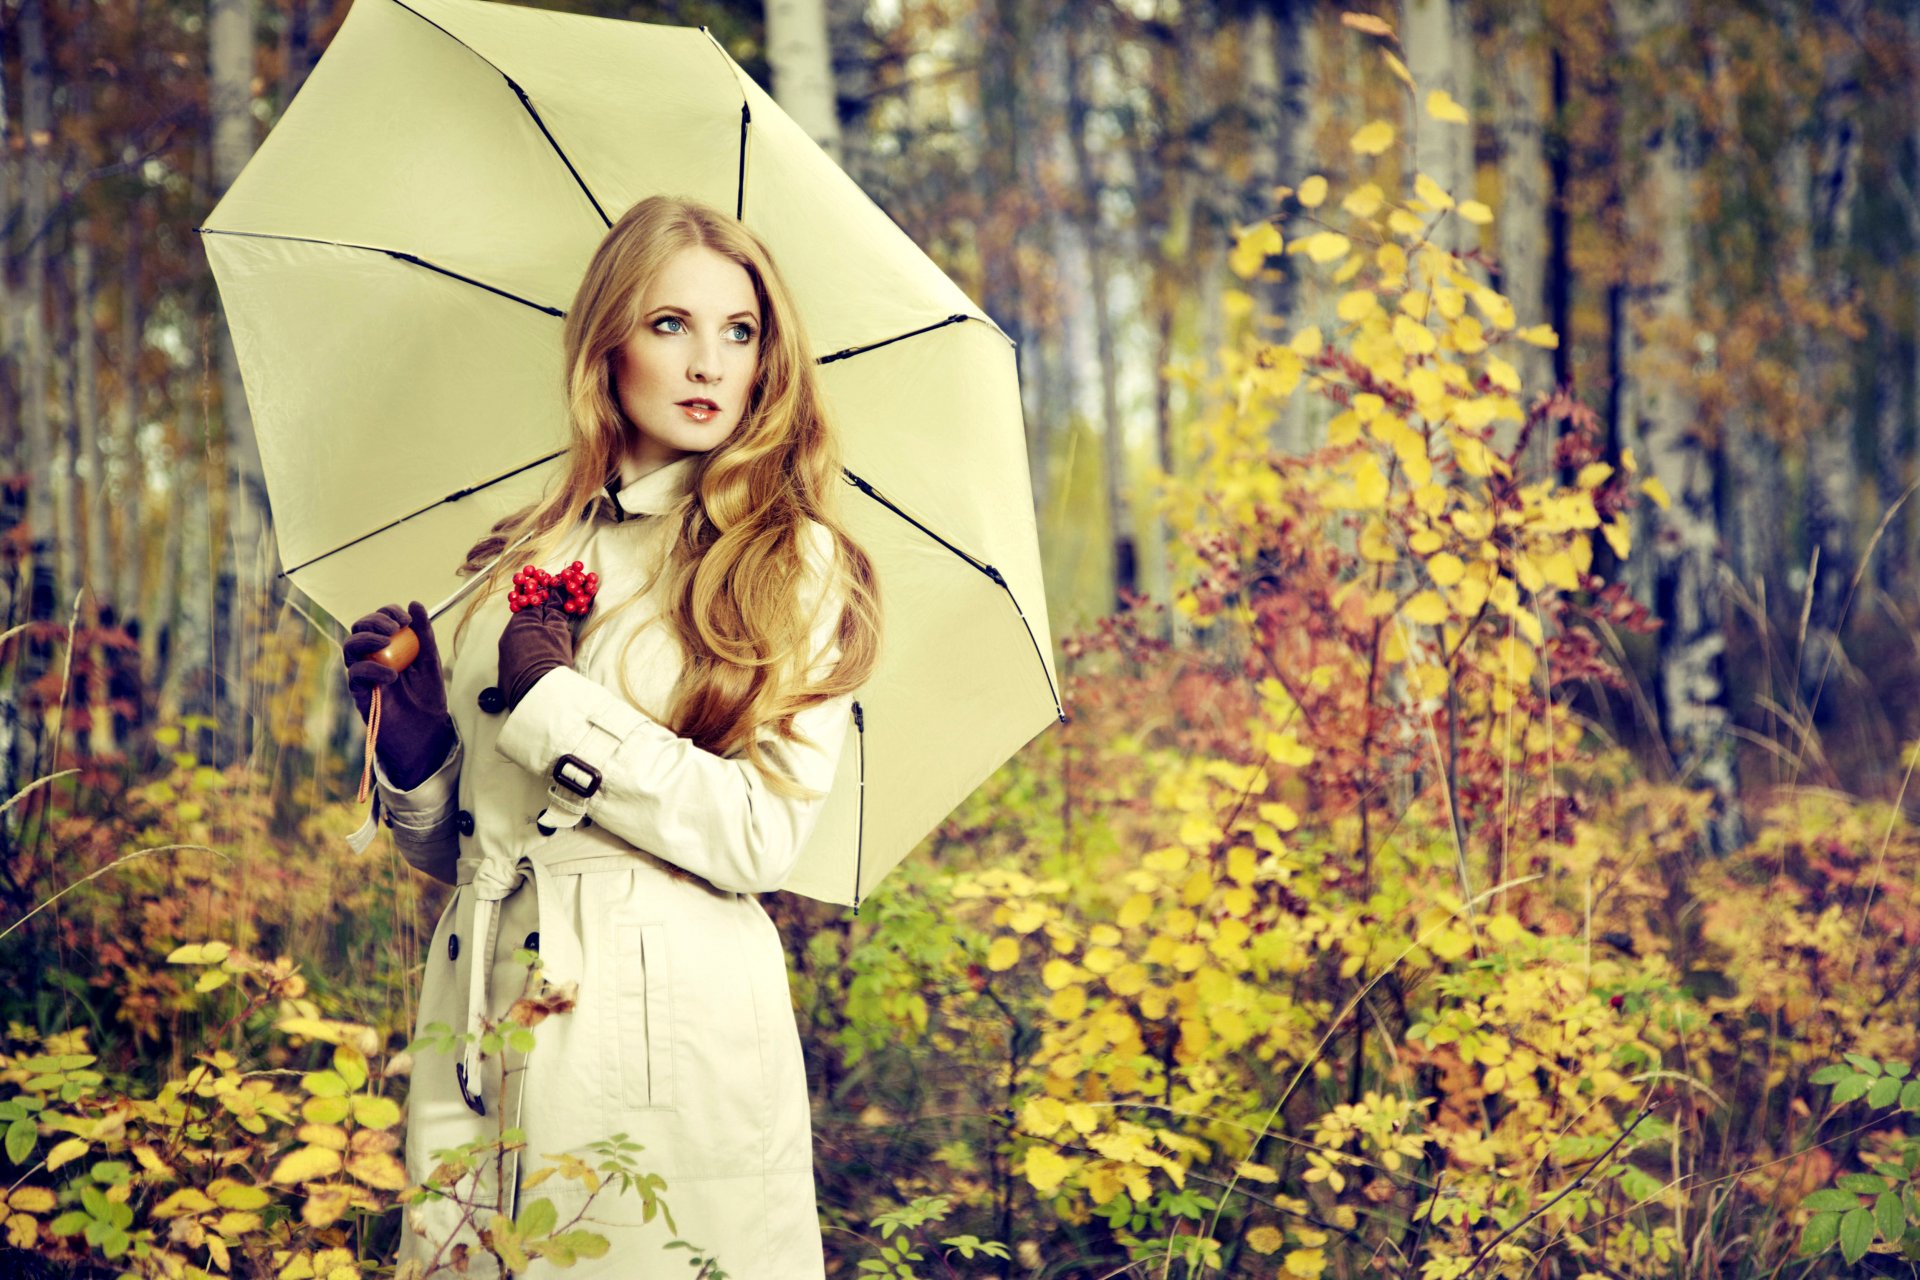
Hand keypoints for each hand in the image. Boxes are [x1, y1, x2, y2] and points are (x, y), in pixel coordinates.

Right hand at [342, 601, 456, 789]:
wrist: (426, 730)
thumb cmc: (427, 695)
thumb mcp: (430, 660)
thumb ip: (423, 634)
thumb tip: (415, 603)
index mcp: (388, 646)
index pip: (378, 620)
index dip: (387, 613)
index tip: (405, 618)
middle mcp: (372, 657)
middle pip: (359, 629)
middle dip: (374, 621)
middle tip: (395, 628)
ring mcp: (364, 674)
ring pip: (350, 647)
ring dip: (367, 639)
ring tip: (388, 642)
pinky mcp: (360, 693)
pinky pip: (355, 674)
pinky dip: (372, 669)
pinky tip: (392, 674)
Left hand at [498, 585, 575, 711]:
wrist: (537, 692)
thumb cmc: (550, 658)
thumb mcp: (559, 632)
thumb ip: (555, 612)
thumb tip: (555, 596)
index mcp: (519, 622)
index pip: (532, 604)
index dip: (545, 605)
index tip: (556, 609)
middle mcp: (507, 635)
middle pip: (524, 623)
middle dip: (538, 624)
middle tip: (555, 632)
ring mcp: (504, 654)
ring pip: (519, 640)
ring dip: (532, 641)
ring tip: (548, 651)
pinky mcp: (504, 671)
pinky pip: (516, 656)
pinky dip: (526, 656)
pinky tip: (538, 663)